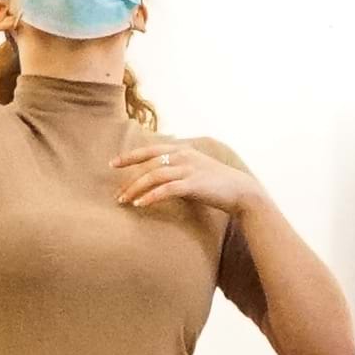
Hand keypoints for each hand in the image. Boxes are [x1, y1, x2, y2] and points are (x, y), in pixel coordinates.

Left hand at [113, 139, 257, 217]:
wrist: (241, 191)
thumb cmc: (216, 183)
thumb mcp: (195, 168)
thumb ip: (177, 167)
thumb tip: (158, 174)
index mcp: (182, 149)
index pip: (150, 149)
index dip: (129, 156)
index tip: (113, 164)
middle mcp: (184, 155)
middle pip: (148, 164)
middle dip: (129, 179)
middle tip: (116, 194)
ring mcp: (189, 168)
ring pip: (154, 176)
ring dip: (136, 189)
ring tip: (124, 201)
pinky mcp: (193, 184)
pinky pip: (166, 189)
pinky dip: (151, 196)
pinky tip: (140, 204)